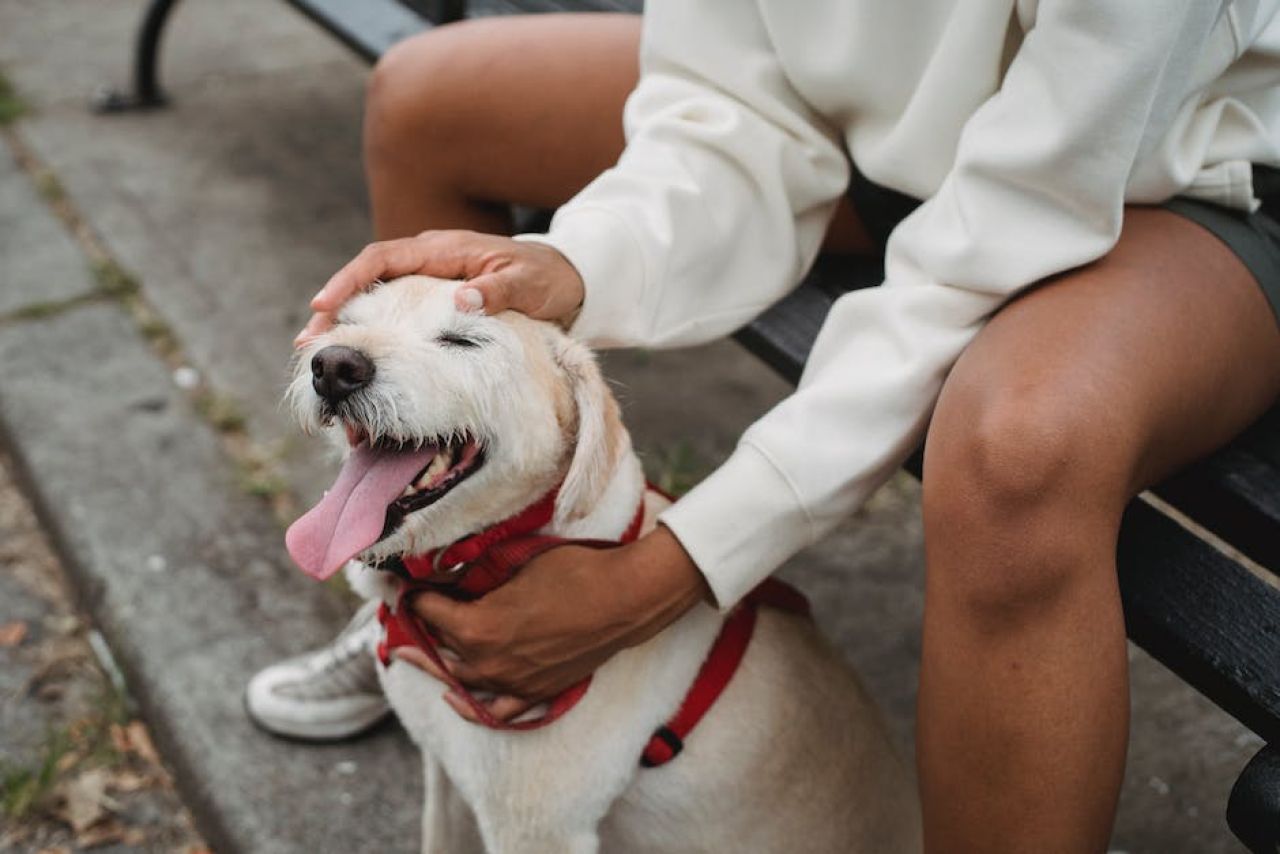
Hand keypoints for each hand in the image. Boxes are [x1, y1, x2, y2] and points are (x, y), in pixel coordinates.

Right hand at [296, 230, 584, 345]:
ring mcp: (428, 280)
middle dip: (336, 307)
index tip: (324, 305)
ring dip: (351, 324)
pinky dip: (375, 334)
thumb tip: (463, 299)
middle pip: (368, 279)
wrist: (566, 280)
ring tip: (321, 354)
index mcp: (443, 249)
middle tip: (309, 341)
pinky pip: (396, 314)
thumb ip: (498, 292)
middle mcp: (428, 260)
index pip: (383, 258)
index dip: (350, 280)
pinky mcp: (434, 301)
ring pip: (377, 298)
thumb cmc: (546, 279)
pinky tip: (362, 361)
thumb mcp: (528, 285)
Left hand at [392, 525, 711, 722]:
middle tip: (401, 618)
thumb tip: (454, 573)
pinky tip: (454, 697)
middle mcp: (487, 662)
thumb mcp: (516, 564)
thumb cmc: (572, 572)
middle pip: (436, 649)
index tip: (407, 585)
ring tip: (414, 653)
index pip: (428, 611)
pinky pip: (495, 711)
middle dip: (418, 629)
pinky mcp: (535, 693)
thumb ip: (480, 577)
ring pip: (459, 678)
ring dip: (436, 662)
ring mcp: (511, 682)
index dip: (415, 595)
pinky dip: (471, 706)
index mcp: (476, 627)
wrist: (622, 600)